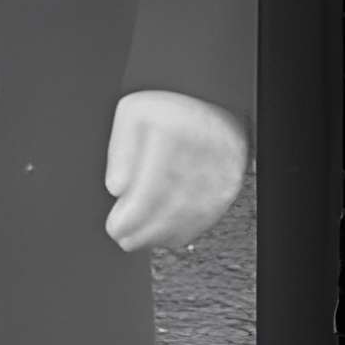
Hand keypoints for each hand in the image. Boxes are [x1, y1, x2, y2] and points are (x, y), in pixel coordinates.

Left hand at [105, 89, 247, 252]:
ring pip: (192, 215)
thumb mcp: (132, 114)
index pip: (153, 185)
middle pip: (173, 204)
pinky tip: (164, 235)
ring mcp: (223, 171)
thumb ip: (120, 150)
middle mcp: (204, 152)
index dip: (134, 214)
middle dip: (145, 230)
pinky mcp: (230, 184)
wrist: (210, 104)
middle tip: (122, 239)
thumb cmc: (167, 111)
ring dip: (162, 234)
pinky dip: (184, 230)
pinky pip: (208, 215)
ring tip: (138, 241)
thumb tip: (117, 188)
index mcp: (176, 131)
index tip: (114, 226)